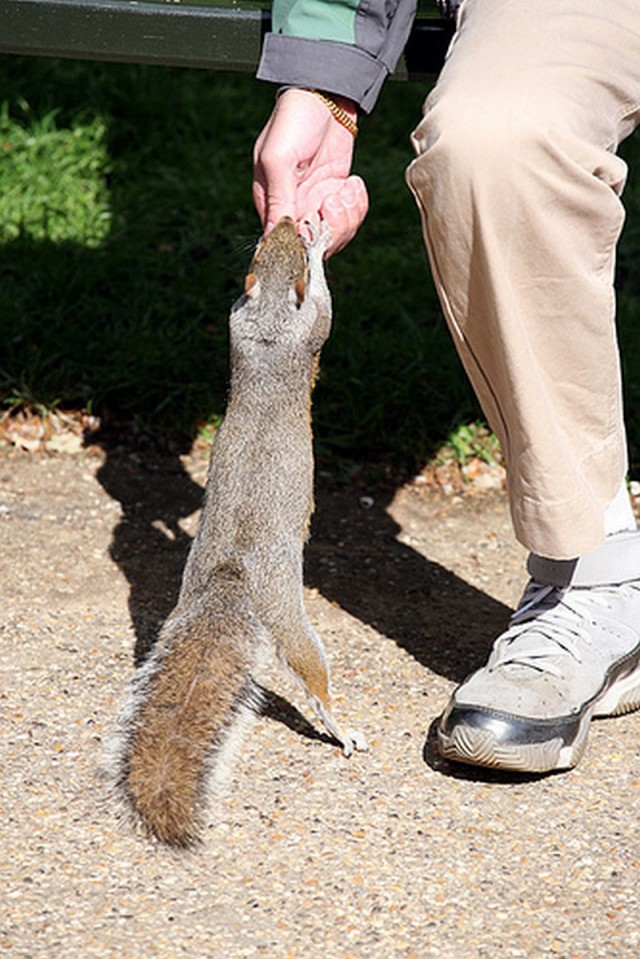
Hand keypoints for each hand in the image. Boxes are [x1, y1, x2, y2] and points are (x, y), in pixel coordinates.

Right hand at [253, 88, 368, 255]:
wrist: (325, 95)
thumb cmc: (293, 121)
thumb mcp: (279, 159)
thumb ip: (279, 200)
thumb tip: (273, 237)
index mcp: (271, 205)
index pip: (284, 244)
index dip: (304, 242)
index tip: (316, 222)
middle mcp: (293, 210)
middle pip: (315, 246)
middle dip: (332, 228)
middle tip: (335, 199)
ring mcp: (316, 204)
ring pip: (336, 237)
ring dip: (348, 217)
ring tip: (346, 188)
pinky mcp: (336, 197)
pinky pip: (350, 219)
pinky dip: (357, 205)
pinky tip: (352, 183)